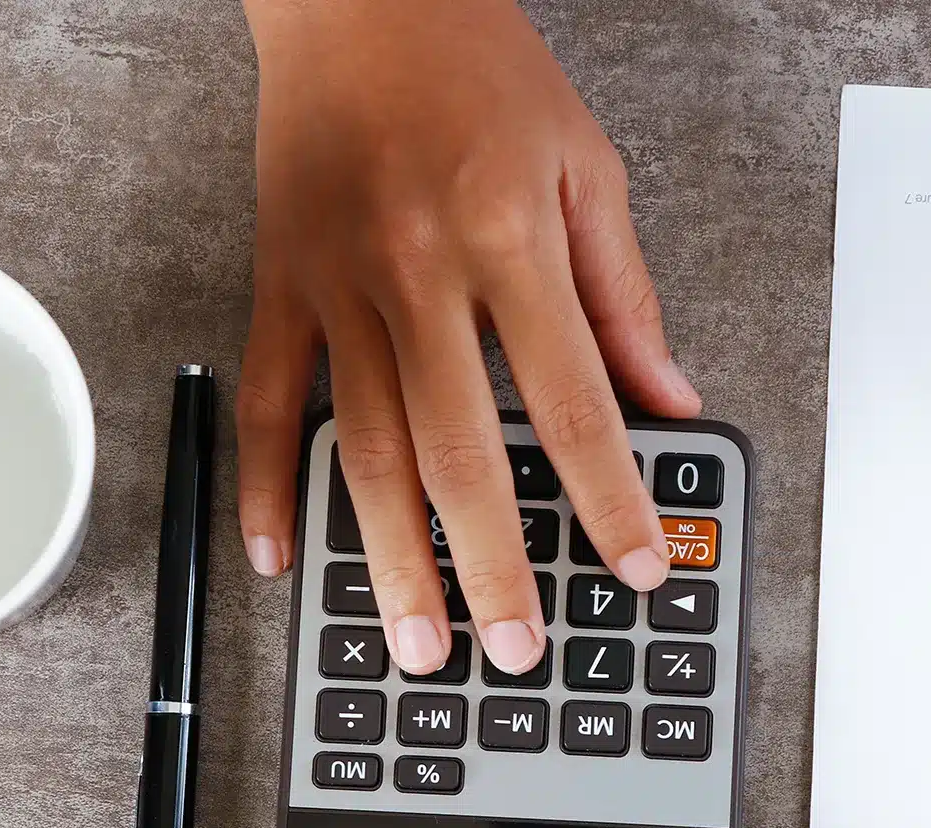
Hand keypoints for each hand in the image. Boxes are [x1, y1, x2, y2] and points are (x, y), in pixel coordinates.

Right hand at [234, 0, 699, 672]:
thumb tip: (666, 400)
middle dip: (492, 565)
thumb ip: (624, 297)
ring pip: (362, 448)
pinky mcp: (280, 287)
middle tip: (514, 651)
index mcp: (509, 242)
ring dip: (390, 557)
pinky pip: (266, 403)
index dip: (608, 499)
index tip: (632, 569)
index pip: (572, 406)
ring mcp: (336, 287)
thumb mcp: (588, 168)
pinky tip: (278, 556)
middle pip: (458, 453)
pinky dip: (264, 485)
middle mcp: (418, 273)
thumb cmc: (483, 74)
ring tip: (416, 640)